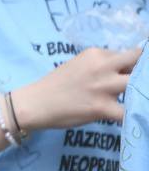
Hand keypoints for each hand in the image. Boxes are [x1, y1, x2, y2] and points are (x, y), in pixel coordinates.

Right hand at [12, 46, 139, 130]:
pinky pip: (128, 112)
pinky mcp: (101, 107)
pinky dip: (133, 115)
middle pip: (139, 61)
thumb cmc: (54, 85)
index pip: (128, 54)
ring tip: (136, 99)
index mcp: (95, 54)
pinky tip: (132, 117)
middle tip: (140, 83)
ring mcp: (103, 87)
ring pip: (139, 85)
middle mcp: (102, 67)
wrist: (33, 104)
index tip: (133, 73)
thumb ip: (101, 65)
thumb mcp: (78, 65)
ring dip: (140, 93)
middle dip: (143, 71)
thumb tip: (125, 71)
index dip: (135, 65)